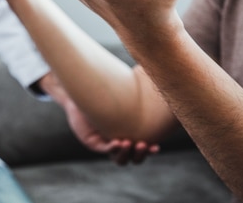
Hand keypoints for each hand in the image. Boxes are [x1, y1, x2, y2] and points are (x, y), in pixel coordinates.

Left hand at [38, 72, 158, 164]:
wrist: (82, 92)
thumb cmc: (105, 93)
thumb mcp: (127, 98)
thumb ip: (142, 96)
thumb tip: (159, 83)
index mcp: (129, 136)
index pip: (143, 150)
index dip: (151, 150)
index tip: (157, 146)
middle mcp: (118, 142)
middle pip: (133, 158)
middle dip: (140, 154)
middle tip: (143, 144)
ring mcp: (106, 144)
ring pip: (119, 159)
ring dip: (126, 153)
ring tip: (130, 142)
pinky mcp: (93, 143)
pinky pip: (105, 149)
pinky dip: (112, 148)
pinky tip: (117, 141)